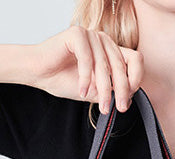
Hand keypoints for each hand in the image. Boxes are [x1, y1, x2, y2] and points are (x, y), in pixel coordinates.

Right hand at [25, 25, 142, 112]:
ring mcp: (91, 35)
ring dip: (103, 90)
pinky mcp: (77, 34)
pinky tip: (81, 92)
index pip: (135, 60)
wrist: (38, 72)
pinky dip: (85, 79)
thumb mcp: (93, 90)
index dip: (135, 79)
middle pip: (121, 65)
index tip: (127, 100)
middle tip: (118, 108)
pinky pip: (87, 59)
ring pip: (105, 66)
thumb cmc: (62, 79)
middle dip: (121, 90)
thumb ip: (110, 90)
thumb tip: (129, 98)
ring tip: (100, 106)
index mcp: (110, 50)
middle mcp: (103, 40)